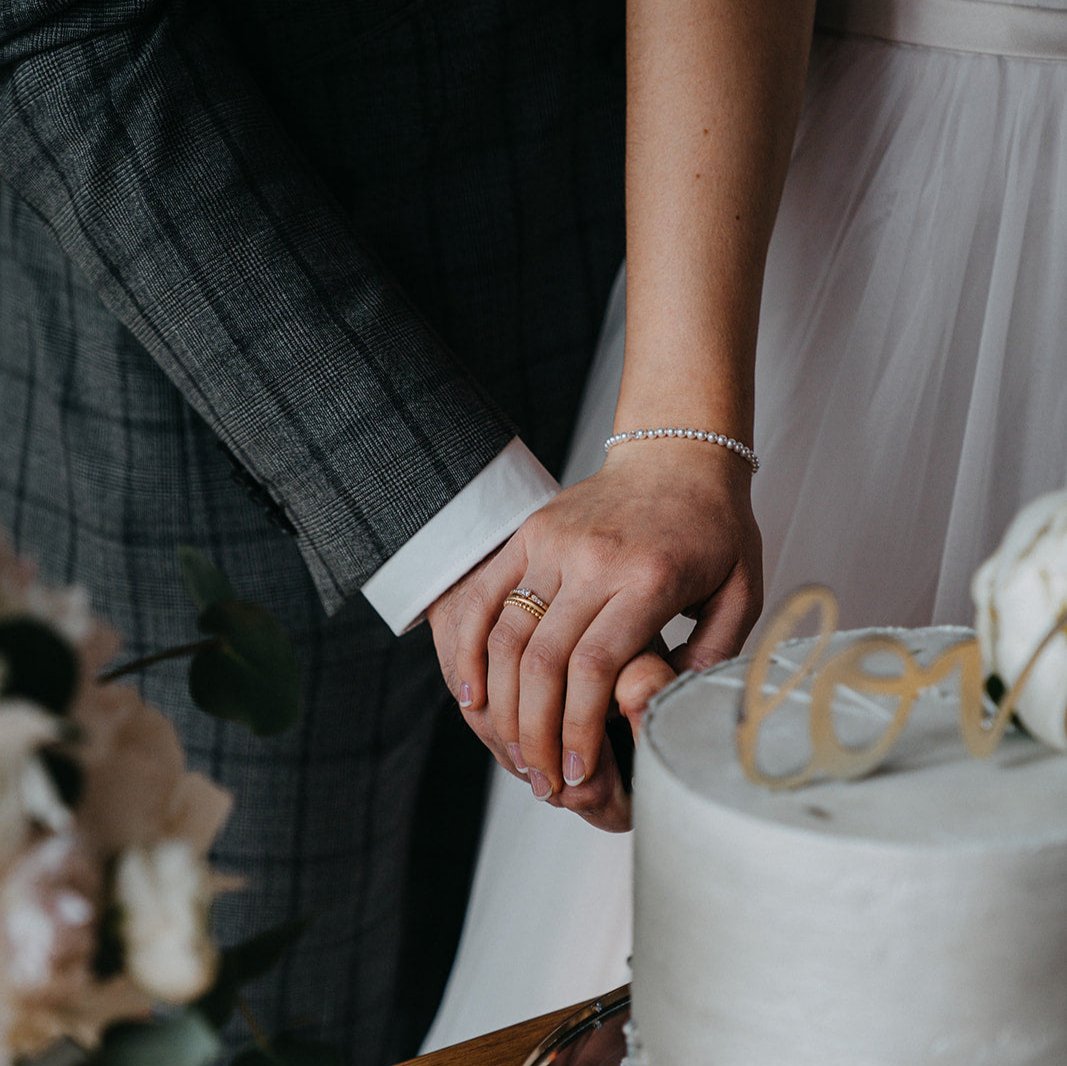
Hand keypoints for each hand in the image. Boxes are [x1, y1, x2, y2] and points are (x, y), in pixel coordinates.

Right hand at [430, 442, 761, 806]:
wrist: (676, 454)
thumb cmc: (713, 527)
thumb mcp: (741, 591)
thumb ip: (712, 654)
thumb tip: (668, 709)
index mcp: (648, 576)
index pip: (594, 665)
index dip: (578, 728)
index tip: (576, 772)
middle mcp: (592, 559)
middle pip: (542, 660)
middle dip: (536, 732)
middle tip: (542, 780)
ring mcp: (552, 543)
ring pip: (506, 634)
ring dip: (502, 703)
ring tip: (512, 752)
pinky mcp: (528, 534)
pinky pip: (485, 597)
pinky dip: (470, 648)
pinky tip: (471, 694)